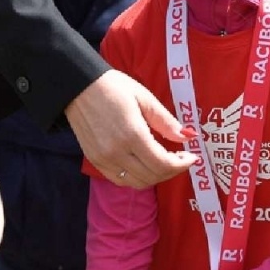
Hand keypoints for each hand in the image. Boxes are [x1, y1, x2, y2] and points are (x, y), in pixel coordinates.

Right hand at [65, 70, 194, 188]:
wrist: (77, 86)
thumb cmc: (113, 87)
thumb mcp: (144, 98)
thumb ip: (166, 121)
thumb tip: (187, 137)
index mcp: (132, 134)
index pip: (163, 163)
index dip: (182, 164)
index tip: (192, 156)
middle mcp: (117, 152)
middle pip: (152, 176)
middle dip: (172, 170)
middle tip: (181, 158)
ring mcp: (104, 159)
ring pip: (137, 183)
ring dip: (155, 177)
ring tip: (164, 162)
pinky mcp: (95, 160)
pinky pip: (121, 180)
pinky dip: (137, 178)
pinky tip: (144, 165)